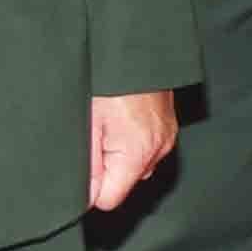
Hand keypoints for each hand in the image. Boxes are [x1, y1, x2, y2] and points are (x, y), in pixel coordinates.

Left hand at [87, 90, 178, 209]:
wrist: (137, 49)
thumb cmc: (108, 80)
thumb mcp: (88, 125)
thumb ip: (88, 167)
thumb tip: (86, 200)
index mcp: (138, 153)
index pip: (108, 199)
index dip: (90, 186)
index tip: (83, 162)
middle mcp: (159, 150)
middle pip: (123, 184)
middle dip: (105, 169)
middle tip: (94, 136)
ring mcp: (167, 138)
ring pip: (133, 167)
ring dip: (118, 155)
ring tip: (108, 124)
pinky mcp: (168, 128)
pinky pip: (145, 150)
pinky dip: (131, 142)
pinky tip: (122, 121)